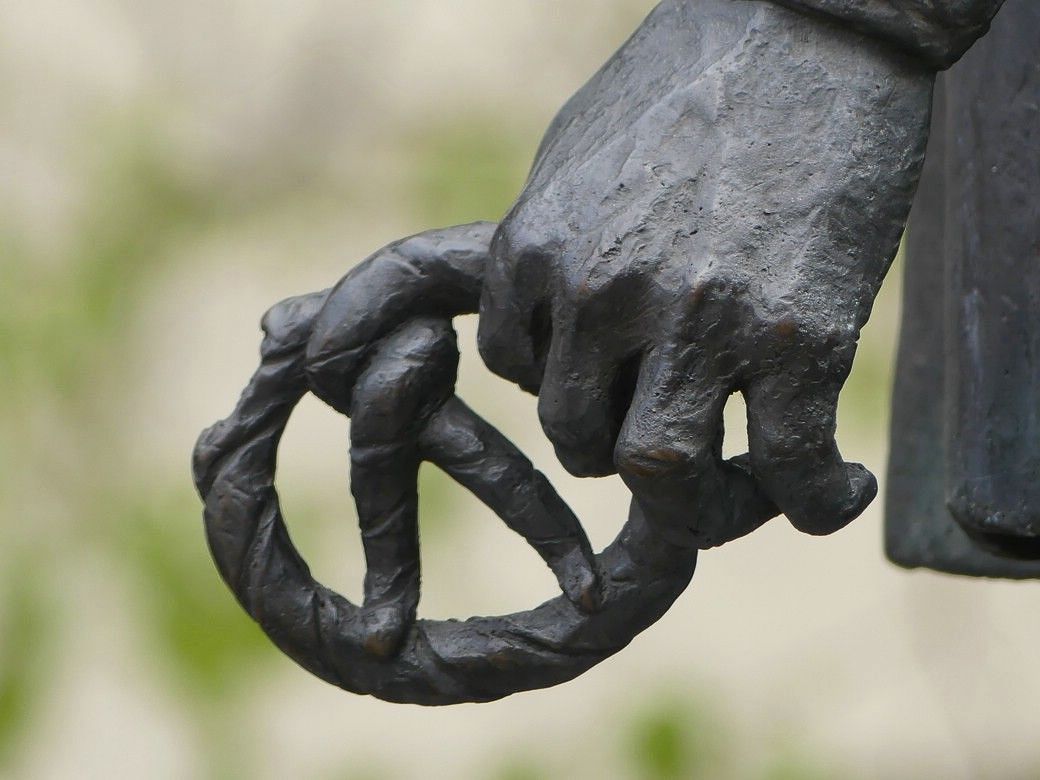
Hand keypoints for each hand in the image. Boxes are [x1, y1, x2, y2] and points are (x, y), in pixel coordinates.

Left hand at [477, 0, 934, 546]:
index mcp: (538, 247)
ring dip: (696, 503)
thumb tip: (535, 312)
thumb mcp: (577, 152)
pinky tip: (835, 490)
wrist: (811, 23)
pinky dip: (813, 503)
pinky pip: (789, 468)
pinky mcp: (799, 336)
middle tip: (668, 436)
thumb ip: (545, 241)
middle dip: (617, 452)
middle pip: (579, 440)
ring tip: (736, 488)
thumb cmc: (689, 80)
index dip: (566, 386)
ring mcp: (699, 320)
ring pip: (662, 473)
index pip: (518, 372)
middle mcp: (603, 293)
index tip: (613, 380)